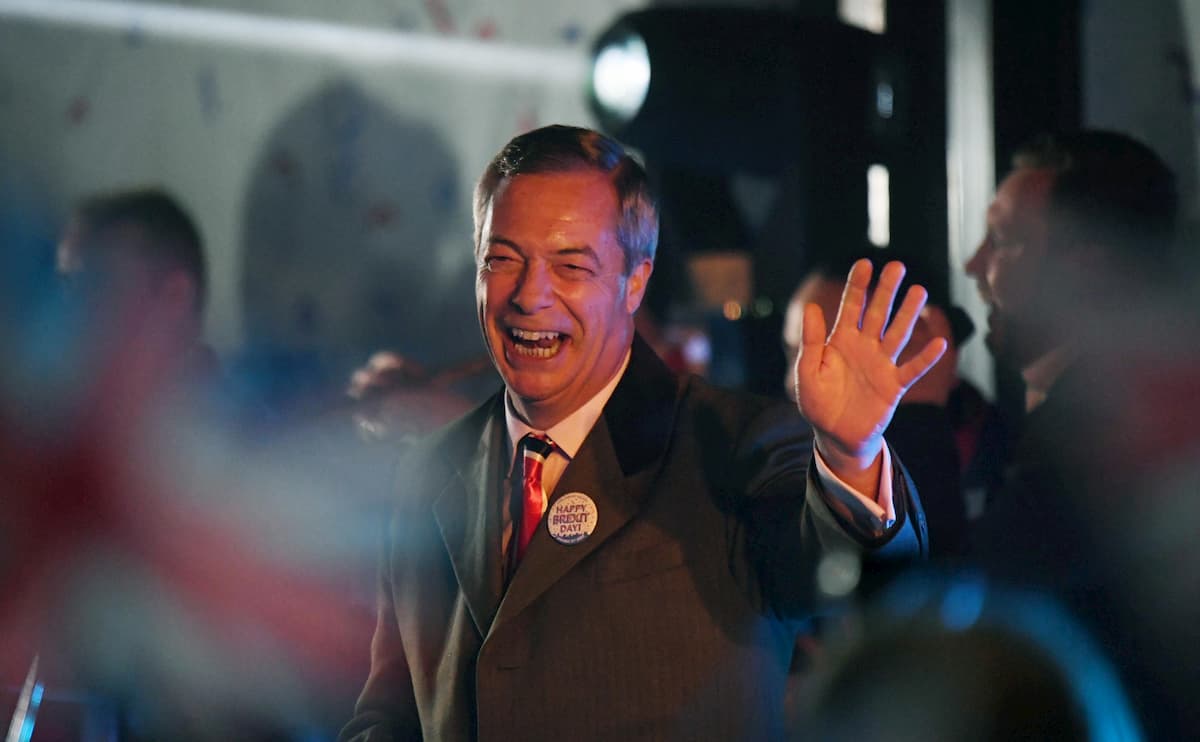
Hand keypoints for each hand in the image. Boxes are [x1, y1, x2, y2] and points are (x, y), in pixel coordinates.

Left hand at [794, 260, 946, 491]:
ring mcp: (881, 365)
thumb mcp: (807, 371)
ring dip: (908, 314)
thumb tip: (811, 307)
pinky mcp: (894, 386)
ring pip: (898, 334)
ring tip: (919, 290)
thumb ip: (811, 340)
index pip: (851, 307)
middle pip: (878, 313)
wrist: (836, 435)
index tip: (865, 263)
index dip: (858, 285)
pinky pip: (912, 369)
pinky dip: (925, 358)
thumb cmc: (819, 403)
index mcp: (841, 341)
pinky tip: (938, 342)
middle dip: (887, 290)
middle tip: (897, 266)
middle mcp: (865, 347)